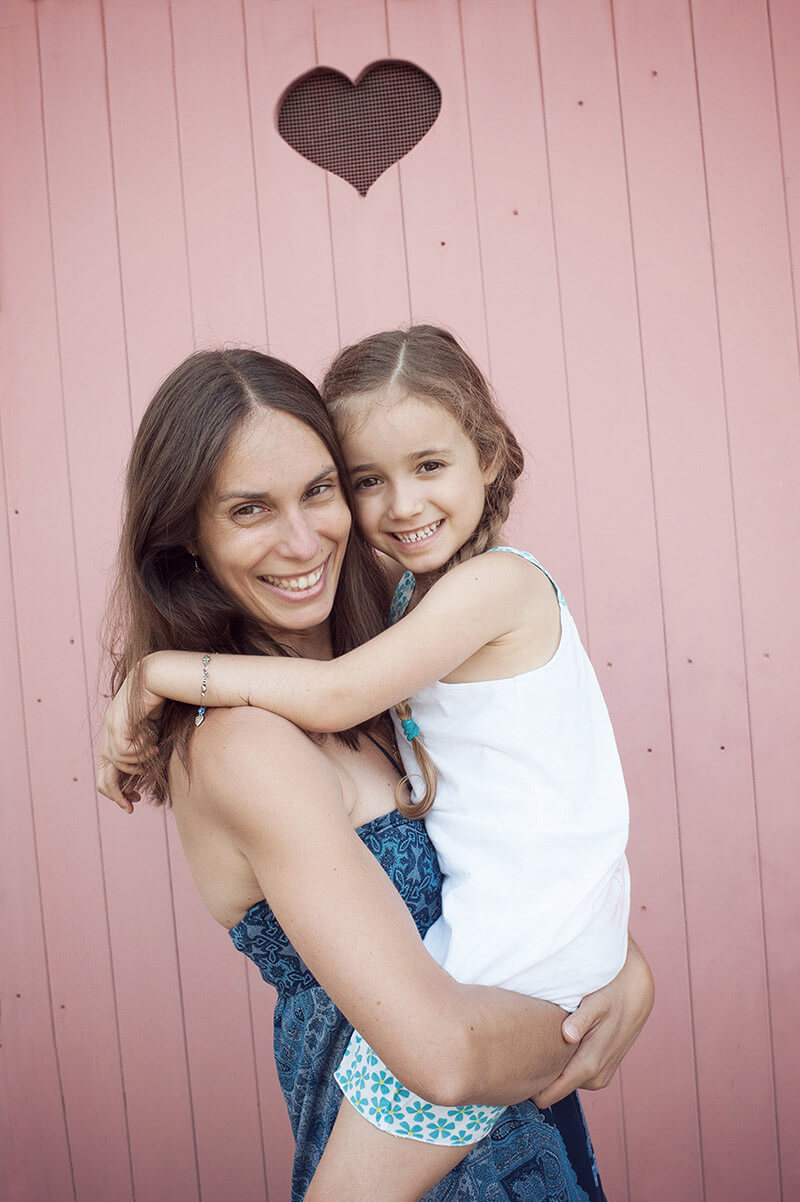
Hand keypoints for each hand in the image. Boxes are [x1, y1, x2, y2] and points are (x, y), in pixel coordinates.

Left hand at [95, 665, 162, 811]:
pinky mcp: (118, 723)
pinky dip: (139, 752)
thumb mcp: (155, 730)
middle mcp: (109, 732)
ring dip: (138, 763)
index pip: (107, 770)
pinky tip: (151, 741)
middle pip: (103, 773)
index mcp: (116, 735)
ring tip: (153, 750)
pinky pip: (123, 751)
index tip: (133, 802)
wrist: (160, 675)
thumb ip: (148, 748)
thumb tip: (149, 773)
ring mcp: (111, 727)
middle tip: (129, 806)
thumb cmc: (162, 700)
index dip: (117, 790)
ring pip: (118, 761)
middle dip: (115, 793)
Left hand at [531, 937, 653, 1107]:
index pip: (550, 1093)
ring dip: (551, 1068)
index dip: (528, 1087)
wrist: (635, 994)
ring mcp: (598, 1077)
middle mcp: (595, 1078)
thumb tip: (568, 1034)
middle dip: (537, 1075)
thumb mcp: (595, 1002)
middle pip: (553, 1089)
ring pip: (563, 1081)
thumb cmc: (610, 995)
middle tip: (516, 1054)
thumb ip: (581, 1020)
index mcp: (589, 1065)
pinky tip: (554, 1045)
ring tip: (534, 1045)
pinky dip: (562, 1064)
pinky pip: (573, 1075)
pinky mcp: (600, 1073)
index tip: (507, 1076)